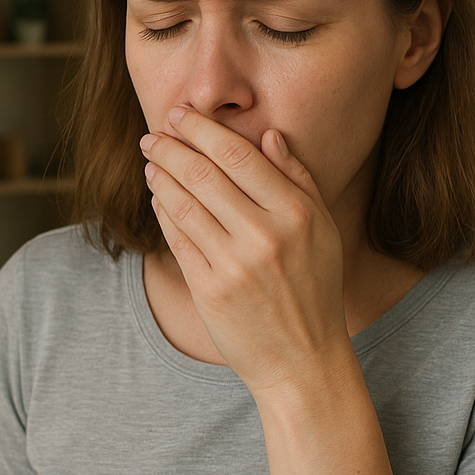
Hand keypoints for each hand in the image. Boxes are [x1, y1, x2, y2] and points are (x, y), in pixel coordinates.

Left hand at [141, 105, 351, 398]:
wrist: (302, 360)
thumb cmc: (314, 288)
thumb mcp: (323, 230)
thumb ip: (298, 179)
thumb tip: (268, 134)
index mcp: (296, 213)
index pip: (238, 155)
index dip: (203, 130)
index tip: (181, 114)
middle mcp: (266, 235)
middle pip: (204, 174)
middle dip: (171, 147)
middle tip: (153, 133)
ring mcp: (235, 264)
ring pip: (183, 203)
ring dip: (160, 176)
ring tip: (151, 160)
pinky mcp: (209, 289)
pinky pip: (177, 238)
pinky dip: (163, 211)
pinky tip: (158, 196)